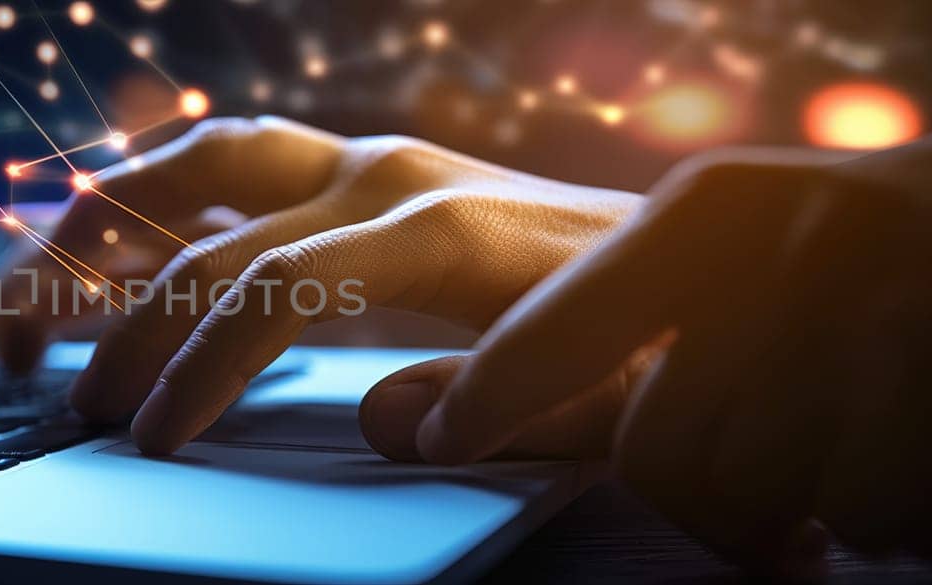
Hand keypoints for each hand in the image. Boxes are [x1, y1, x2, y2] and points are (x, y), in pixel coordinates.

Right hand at [0, 116, 641, 452]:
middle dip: (115, 310)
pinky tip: (107, 239)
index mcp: (435, 228)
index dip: (193, 361)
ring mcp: (367, 162)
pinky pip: (229, 164)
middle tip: (52, 388)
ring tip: (27, 284)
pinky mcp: (360, 172)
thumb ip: (496, 409)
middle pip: (205, 223)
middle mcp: (385, 174)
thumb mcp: (603, 391)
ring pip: (198, 162)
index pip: (271, 286)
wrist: (699, 261)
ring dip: (101, 217)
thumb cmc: (652, 335)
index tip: (148, 434)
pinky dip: (151, 195)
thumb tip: (387, 423)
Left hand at [382, 143, 931, 576]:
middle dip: (700, 482)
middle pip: (659, 449)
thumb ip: (562, 344)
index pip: (556, 330)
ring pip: (752, 496)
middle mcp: (792, 255)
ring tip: (836, 443)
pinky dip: (866, 514)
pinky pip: (854, 517)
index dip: (492, 396)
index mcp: (715, 213)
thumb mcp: (716, 276)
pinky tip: (892, 458)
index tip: (445, 435)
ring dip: (786, 498)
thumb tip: (382, 416)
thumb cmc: (847, 277)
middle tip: (754, 470)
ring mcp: (879, 329)